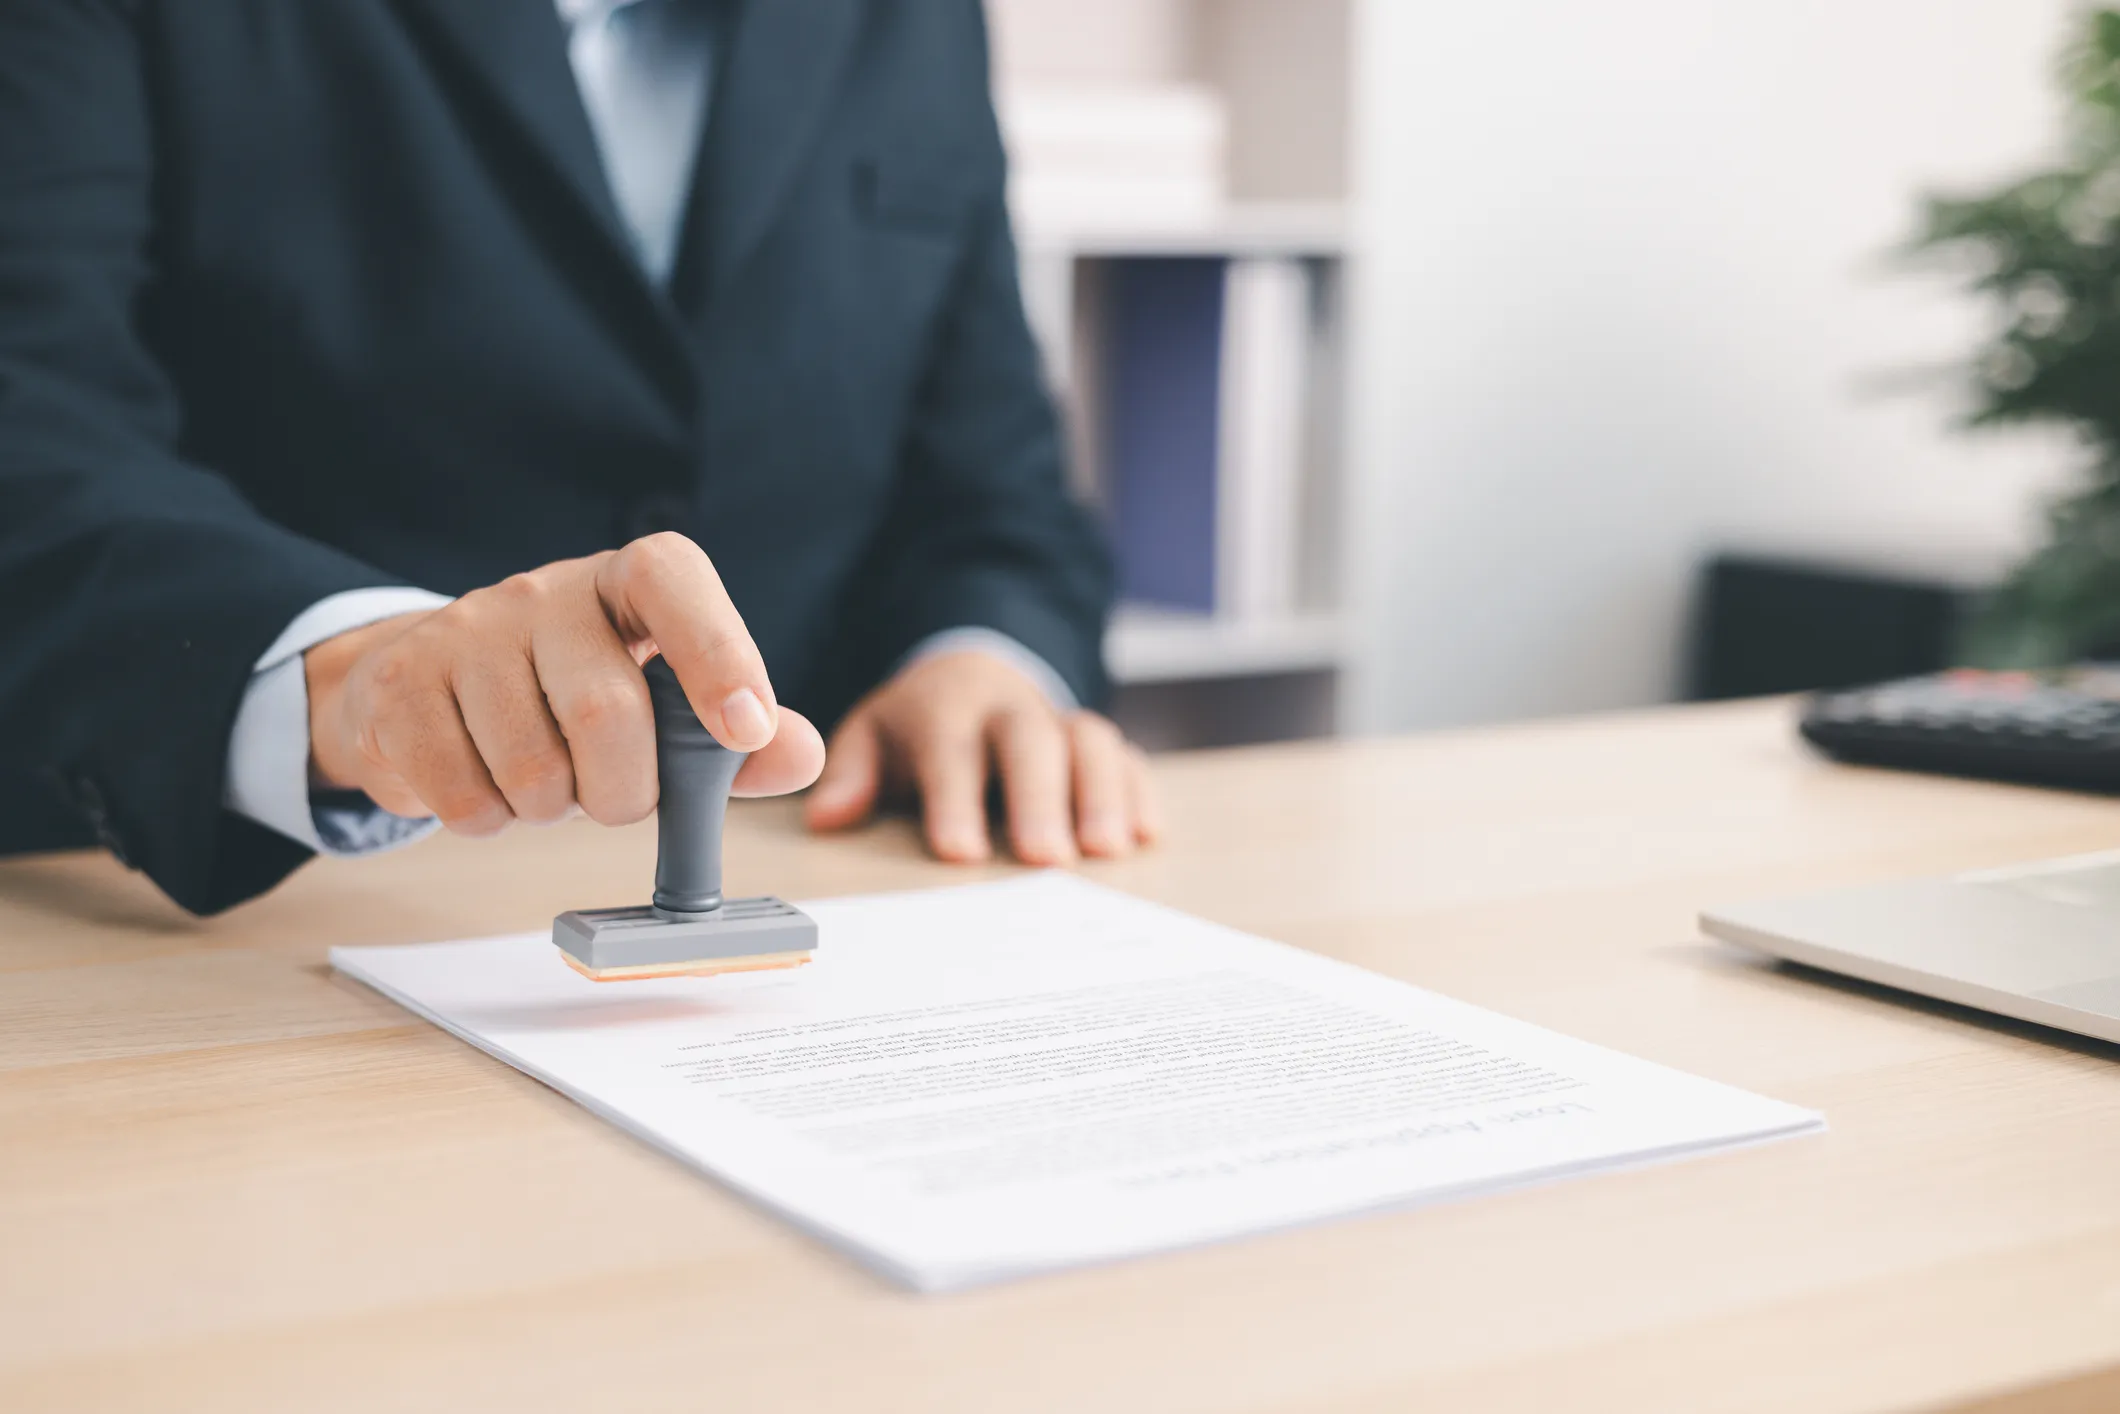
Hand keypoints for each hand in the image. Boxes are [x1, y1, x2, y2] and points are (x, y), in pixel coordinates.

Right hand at [304, 533, 825, 833]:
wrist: (432, 684)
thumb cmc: (574, 695)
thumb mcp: (665, 706)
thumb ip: (740, 736)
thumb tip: (800, 752)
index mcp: (624, 581)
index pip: (672, 580)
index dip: (717, 652)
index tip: (745, 728)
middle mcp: (542, 590)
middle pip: (604, 712)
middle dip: (623, 791)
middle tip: (615, 796)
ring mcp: (463, 630)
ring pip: (530, 769)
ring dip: (552, 810)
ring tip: (545, 781)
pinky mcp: (399, 685)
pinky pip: (464, 797)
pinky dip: (490, 820)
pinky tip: (487, 785)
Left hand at [804, 649, 1159, 863]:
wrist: (975, 674)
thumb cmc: (922, 726)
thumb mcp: (874, 735)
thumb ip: (853, 773)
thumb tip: (828, 818)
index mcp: (948, 705)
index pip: (951, 748)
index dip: (956, 798)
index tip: (959, 853)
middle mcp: (1011, 707)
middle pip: (1031, 741)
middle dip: (1040, 798)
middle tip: (1044, 860)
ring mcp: (1061, 722)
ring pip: (1090, 741)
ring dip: (1101, 794)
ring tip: (1105, 852)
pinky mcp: (1098, 743)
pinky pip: (1128, 756)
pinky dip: (1139, 791)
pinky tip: (1145, 836)